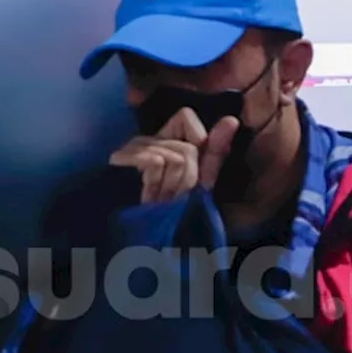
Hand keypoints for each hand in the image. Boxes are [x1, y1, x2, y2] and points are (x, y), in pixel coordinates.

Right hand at [109, 107, 239, 202]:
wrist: (140, 236)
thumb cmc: (172, 209)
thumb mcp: (199, 183)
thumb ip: (215, 153)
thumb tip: (231, 120)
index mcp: (168, 139)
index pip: (185, 116)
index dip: (198, 141)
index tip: (194, 175)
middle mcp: (150, 138)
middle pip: (188, 148)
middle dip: (189, 179)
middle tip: (173, 199)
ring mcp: (134, 146)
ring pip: (177, 157)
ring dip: (173, 187)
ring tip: (160, 202)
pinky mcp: (120, 157)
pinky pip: (156, 161)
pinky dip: (157, 184)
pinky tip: (148, 198)